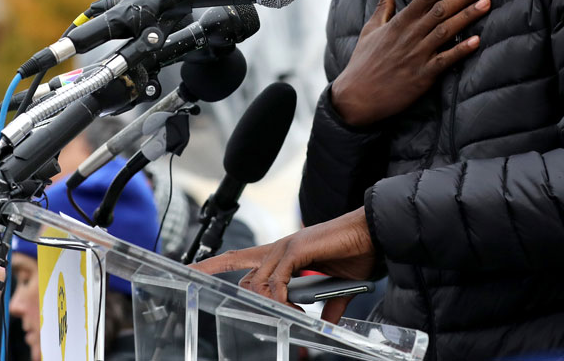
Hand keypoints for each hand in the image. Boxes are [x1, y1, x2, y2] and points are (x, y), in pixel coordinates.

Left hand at [191, 207, 376, 323]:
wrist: (374, 235)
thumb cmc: (357, 255)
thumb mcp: (336, 289)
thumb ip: (324, 307)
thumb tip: (322, 328)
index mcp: (283, 255)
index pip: (237, 258)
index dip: (212, 265)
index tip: (189, 273)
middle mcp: (278, 249)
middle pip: (240, 271)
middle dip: (236, 295)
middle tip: (251, 318)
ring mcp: (285, 247)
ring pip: (257, 281)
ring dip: (271, 306)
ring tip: (292, 319)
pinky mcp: (296, 249)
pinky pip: (276, 279)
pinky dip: (281, 298)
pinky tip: (292, 310)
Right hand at [332, 0, 490, 125]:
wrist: (356, 97)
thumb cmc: (364, 62)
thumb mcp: (371, 28)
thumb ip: (383, 4)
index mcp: (399, 22)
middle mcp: (410, 35)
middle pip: (441, 9)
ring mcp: (417, 55)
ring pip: (445, 30)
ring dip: (467, 16)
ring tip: (486, 3)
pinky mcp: (422, 76)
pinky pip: (445, 60)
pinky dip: (460, 50)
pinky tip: (477, 41)